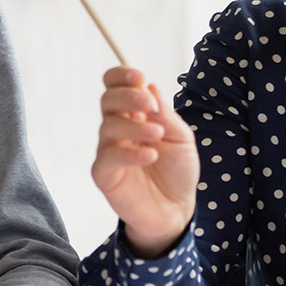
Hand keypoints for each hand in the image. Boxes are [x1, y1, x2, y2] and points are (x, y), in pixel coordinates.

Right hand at [91, 67, 198, 256]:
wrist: (176, 209)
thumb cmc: (177, 171)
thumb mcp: (181, 138)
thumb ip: (165, 114)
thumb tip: (150, 85)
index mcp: (134, 114)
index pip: (116, 86)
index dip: (122, 76)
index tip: (139, 76)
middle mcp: (118, 129)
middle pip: (107, 99)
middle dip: (127, 95)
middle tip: (150, 105)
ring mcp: (109, 151)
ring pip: (108, 126)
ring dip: (134, 126)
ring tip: (158, 135)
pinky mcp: (104, 174)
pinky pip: (108, 157)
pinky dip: (129, 154)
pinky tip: (150, 156)